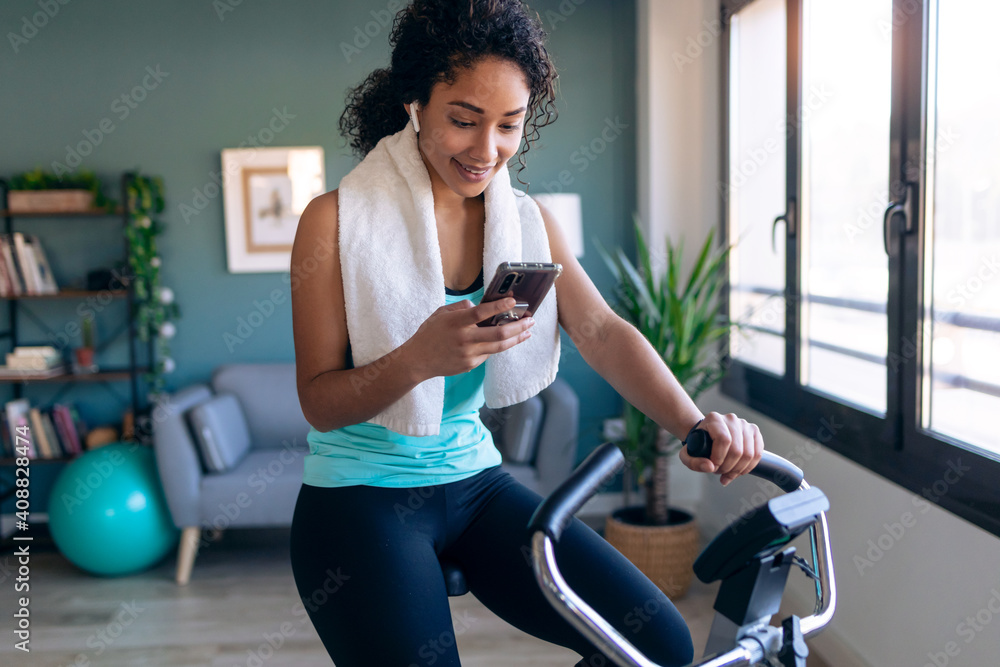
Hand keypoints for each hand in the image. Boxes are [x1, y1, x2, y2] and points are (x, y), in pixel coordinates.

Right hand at [403, 297, 534, 380]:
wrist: (417, 360)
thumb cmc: (429, 333)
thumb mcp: (441, 313)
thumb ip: (462, 308)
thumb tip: (481, 306)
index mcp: (456, 323)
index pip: (481, 313)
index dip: (499, 307)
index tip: (513, 301)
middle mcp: (464, 339)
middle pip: (498, 334)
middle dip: (518, 326)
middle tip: (531, 320)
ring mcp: (468, 354)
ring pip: (499, 347)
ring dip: (516, 338)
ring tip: (528, 331)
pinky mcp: (470, 365)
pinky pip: (488, 354)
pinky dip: (498, 346)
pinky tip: (506, 340)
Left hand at [678, 412, 763, 485]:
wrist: (707, 437)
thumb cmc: (697, 445)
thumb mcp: (687, 455)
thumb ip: (693, 462)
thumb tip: (710, 467)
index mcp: (714, 419)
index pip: (723, 439)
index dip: (720, 457)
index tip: (713, 467)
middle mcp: (731, 419)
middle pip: (737, 449)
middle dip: (728, 467)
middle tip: (719, 472)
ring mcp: (745, 424)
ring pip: (749, 454)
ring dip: (738, 469)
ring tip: (727, 472)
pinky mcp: (754, 432)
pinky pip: (758, 453)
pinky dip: (749, 467)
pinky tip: (738, 471)